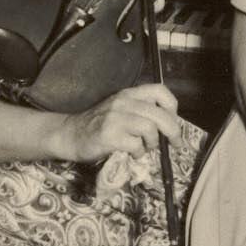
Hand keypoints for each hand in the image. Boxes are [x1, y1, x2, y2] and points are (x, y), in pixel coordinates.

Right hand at [57, 83, 181, 162]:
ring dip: (153, 143)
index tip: (173, 121)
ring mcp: (115, 118)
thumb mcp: (121, 109)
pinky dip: (139, 153)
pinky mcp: (109, 135)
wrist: (71, 134)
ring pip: (150, 129)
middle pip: (160, 114)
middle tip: (174, 143)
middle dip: (173, 132)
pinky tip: (133, 154)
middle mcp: (123, 102)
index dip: (172, 107)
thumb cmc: (100, 124)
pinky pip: (136, 145)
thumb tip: (169, 127)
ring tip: (146, 148)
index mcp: (130, 94)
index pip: (160, 91)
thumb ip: (142, 112)